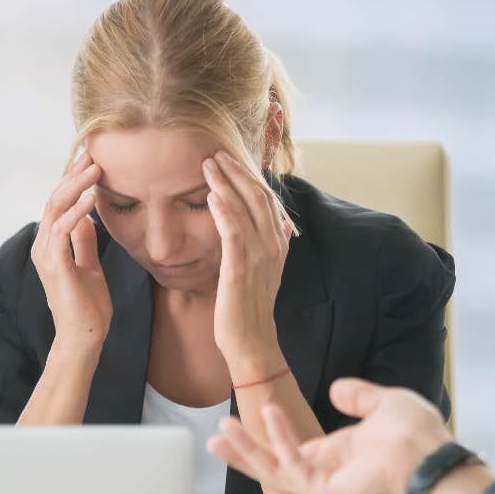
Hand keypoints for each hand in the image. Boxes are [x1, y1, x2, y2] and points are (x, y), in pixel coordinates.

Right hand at [30, 150, 112, 355]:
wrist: (85, 338)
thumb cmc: (88, 308)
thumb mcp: (89, 267)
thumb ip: (84, 243)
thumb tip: (87, 219)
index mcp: (50, 246)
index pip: (58, 204)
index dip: (72, 181)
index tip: (91, 161)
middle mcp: (43, 246)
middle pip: (54, 199)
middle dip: (73, 174)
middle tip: (93, 153)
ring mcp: (46, 254)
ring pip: (55, 208)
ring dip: (75, 185)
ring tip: (95, 167)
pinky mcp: (55, 264)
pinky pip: (63, 229)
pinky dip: (77, 211)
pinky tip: (92, 198)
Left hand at [203, 151, 291, 374]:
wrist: (251, 340)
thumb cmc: (251, 307)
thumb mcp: (267, 273)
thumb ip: (276, 246)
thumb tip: (285, 226)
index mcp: (277, 244)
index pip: (266, 200)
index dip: (249, 177)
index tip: (231, 161)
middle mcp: (272, 245)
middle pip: (257, 197)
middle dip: (236, 172)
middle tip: (216, 154)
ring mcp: (258, 256)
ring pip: (244, 208)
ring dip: (226, 183)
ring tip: (209, 165)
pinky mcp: (240, 267)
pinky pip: (233, 232)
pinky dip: (224, 211)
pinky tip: (212, 195)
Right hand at [208, 379, 451, 493]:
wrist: (433, 454)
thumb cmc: (415, 433)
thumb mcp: (381, 403)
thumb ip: (357, 396)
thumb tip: (337, 390)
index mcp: (333, 456)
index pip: (286, 451)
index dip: (261, 438)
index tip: (237, 422)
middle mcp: (324, 473)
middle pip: (271, 466)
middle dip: (241, 452)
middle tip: (213, 437)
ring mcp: (324, 486)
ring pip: (273, 470)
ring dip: (247, 449)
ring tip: (223, 427)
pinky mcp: (327, 492)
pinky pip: (294, 465)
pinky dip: (280, 439)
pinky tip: (270, 414)